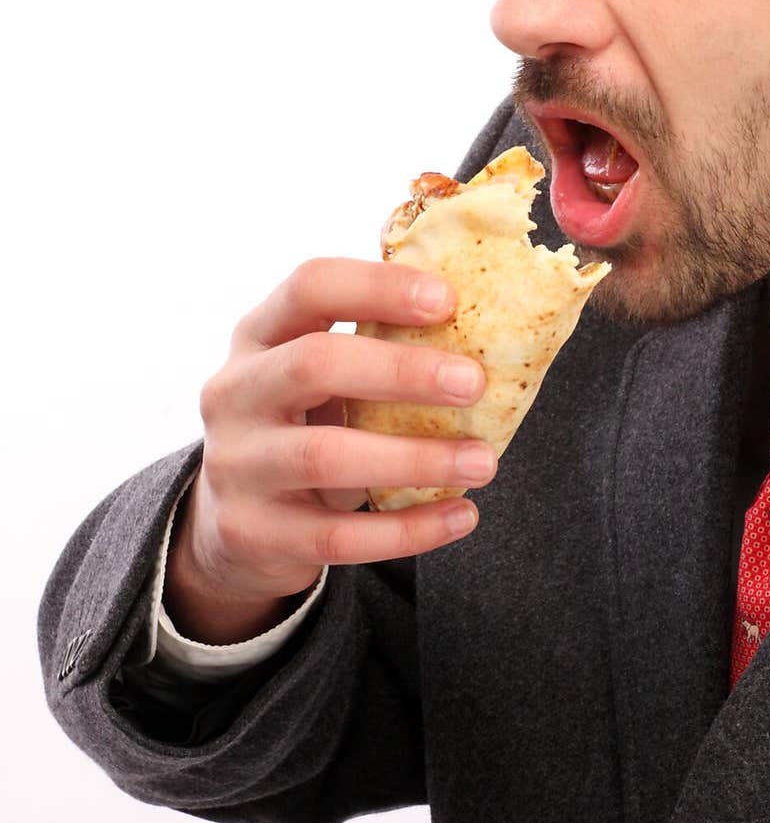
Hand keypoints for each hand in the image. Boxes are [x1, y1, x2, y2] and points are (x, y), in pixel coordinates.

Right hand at [165, 259, 493, 641]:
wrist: (231, 524)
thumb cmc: (303, 427)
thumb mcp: (315, 377)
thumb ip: (374, 347)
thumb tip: (483, 316)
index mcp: (258, 336)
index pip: (309, 286)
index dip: (378, 287)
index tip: (448, 300)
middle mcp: (235, 393)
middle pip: (313, 365)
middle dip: (402, 372)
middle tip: (474, 383)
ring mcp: (236, 465)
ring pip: (326, 458)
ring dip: (415, 458)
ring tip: (483, 462)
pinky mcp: (252, 532)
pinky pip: (338, 536)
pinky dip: (407, 529)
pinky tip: (461, 515)